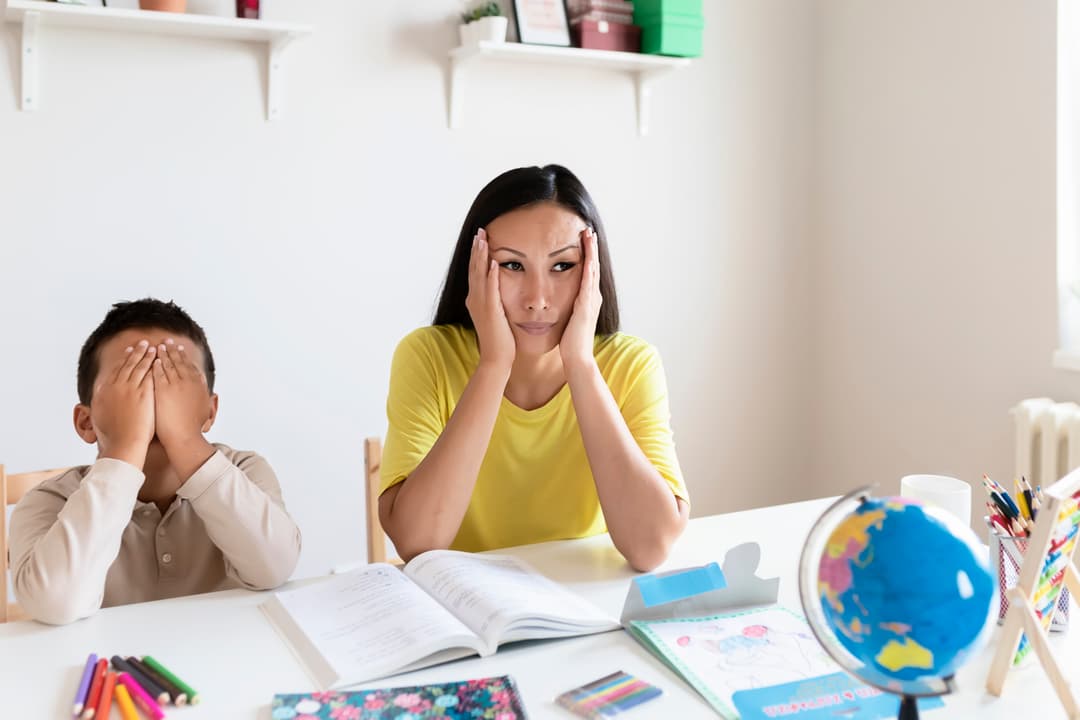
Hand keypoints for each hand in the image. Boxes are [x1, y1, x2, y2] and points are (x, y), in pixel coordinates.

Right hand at [91, 340, 155, 467]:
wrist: (123, 444)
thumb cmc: (112, 436)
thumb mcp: (99, 416)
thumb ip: (101, 403)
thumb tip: (99, 398)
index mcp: (104, 390)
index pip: (115, 369)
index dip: (124, 359)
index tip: (129, 351)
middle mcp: (115, 386)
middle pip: (128, 364)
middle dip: (137, 352)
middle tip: (143, 343)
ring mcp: (129, 389)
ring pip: (140, 367)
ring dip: (147, 355)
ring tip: (154, 347)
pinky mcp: (143, 394)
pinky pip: (150, 375)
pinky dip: (155, 366)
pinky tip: (161, 360)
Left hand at [152, 339, 212, 451]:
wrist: (183, 436)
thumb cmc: (194, 427)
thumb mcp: (205, 410)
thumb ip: (207, 400)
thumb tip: (211, 395)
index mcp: (199, 385)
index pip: (190, 365)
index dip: (184, 356)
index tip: (180, 349)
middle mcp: (188, 381)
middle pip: (179, 361)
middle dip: (173, 350)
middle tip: (168, 341)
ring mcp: (175, 384)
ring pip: (167, 364)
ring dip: (163, 354)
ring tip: (158, 347)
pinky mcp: (162, 389)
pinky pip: (157, 373)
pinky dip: (155, 365)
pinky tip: (152, 360)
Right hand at [465, 227, 515, 371]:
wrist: (497, 359)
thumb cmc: (500, 340)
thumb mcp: (496, 316)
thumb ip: (495, 302)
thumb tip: (500, 293)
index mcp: (476, 300)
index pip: (475, 272)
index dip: (477, 255)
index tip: (480, 238)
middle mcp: (475, 299)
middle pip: (474, 268)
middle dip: (477, 249)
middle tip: (479, 230)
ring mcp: (481, 305)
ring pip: (479, 275)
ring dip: (481, 256)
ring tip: (483, 239)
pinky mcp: (491, 311)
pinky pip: (491, 289)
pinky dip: (492, 275)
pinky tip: (495, 262)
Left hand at [560, 227, 601, 371]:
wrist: (577, 358)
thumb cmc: (571, 342)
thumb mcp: (570, 319)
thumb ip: (569, 308)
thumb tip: (563, 302)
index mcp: (587, 299)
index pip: (587, 272)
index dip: (587, 255)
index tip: (583, 240)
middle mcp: (592, 297)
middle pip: (593, 266)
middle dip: (591, 248)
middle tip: (589, 229)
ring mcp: (591, 300)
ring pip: (592, 269)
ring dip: (591, 252)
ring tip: (589, 235)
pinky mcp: (586, 305)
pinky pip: (588, 281)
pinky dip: (588, 266)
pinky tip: (587, 256)